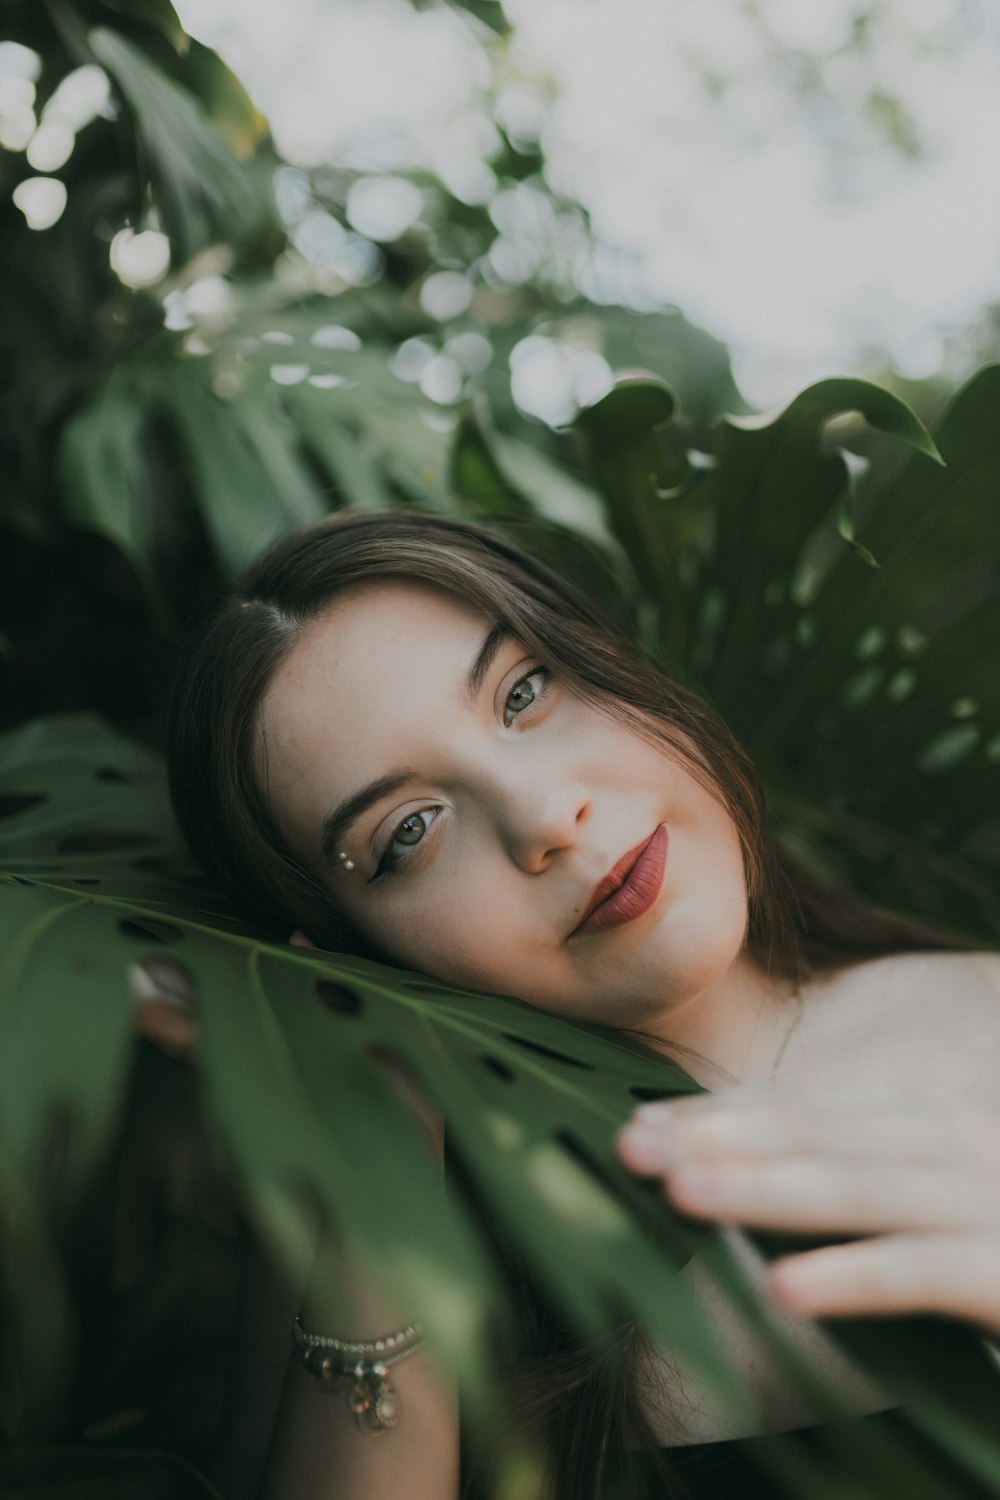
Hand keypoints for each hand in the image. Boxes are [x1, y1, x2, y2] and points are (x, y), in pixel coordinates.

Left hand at [617, 1087, 999, 1336]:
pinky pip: (929, 1273)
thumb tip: (759, 1169)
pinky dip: (858, 1277)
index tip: (642, 1125)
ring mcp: (994, 1203)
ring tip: (680, 1193)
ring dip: (765, 1189)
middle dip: (721, 1139)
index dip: (724, 1115)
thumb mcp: (945, 1188)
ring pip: (862, 1189)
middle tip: (629, 1148)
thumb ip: (874, 1170)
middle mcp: (965, 1145)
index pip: (813, 1110)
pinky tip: (788, 1290)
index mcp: (940, 1120)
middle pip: (824, 1136)